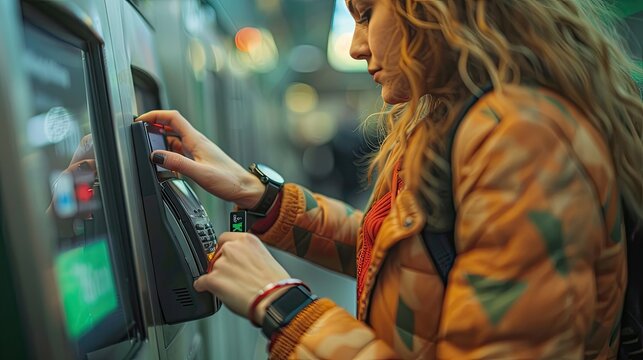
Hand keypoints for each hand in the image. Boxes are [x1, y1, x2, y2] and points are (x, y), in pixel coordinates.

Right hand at [136, 111, 264, 208]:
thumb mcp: (200, 173)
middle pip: (172, 126)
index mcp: (196, 140)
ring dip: (162, 141)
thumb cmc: (228, 180)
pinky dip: (171, 154)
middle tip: (141, 134)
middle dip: (155, 127)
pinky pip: (181, 151)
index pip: (173, 117)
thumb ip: (177, 163)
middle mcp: (197, 142)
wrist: (244, 188)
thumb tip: (157, 155)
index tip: (141, 120)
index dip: (155, 115)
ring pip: (175, 139)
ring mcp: (199, 149)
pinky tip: (168, 164)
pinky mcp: (200, 158)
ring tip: (152, 150)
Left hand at [193, 232, 292, 324]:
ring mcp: (221, 263)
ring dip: (217, 278)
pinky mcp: (213, 280)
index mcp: (246, 240)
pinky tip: (213, 291)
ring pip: (210, 270)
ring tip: (231, 288)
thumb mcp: (265, 257)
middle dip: (222, 266)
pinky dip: (204, 287)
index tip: (226, 257)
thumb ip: (249, 255)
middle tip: (233, 277)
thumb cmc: (276, 283)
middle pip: (217, 255)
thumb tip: (241, 262)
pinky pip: (200, 283)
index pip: (224, 239)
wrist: (275, 299)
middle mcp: (232, 248)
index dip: (224, 250)